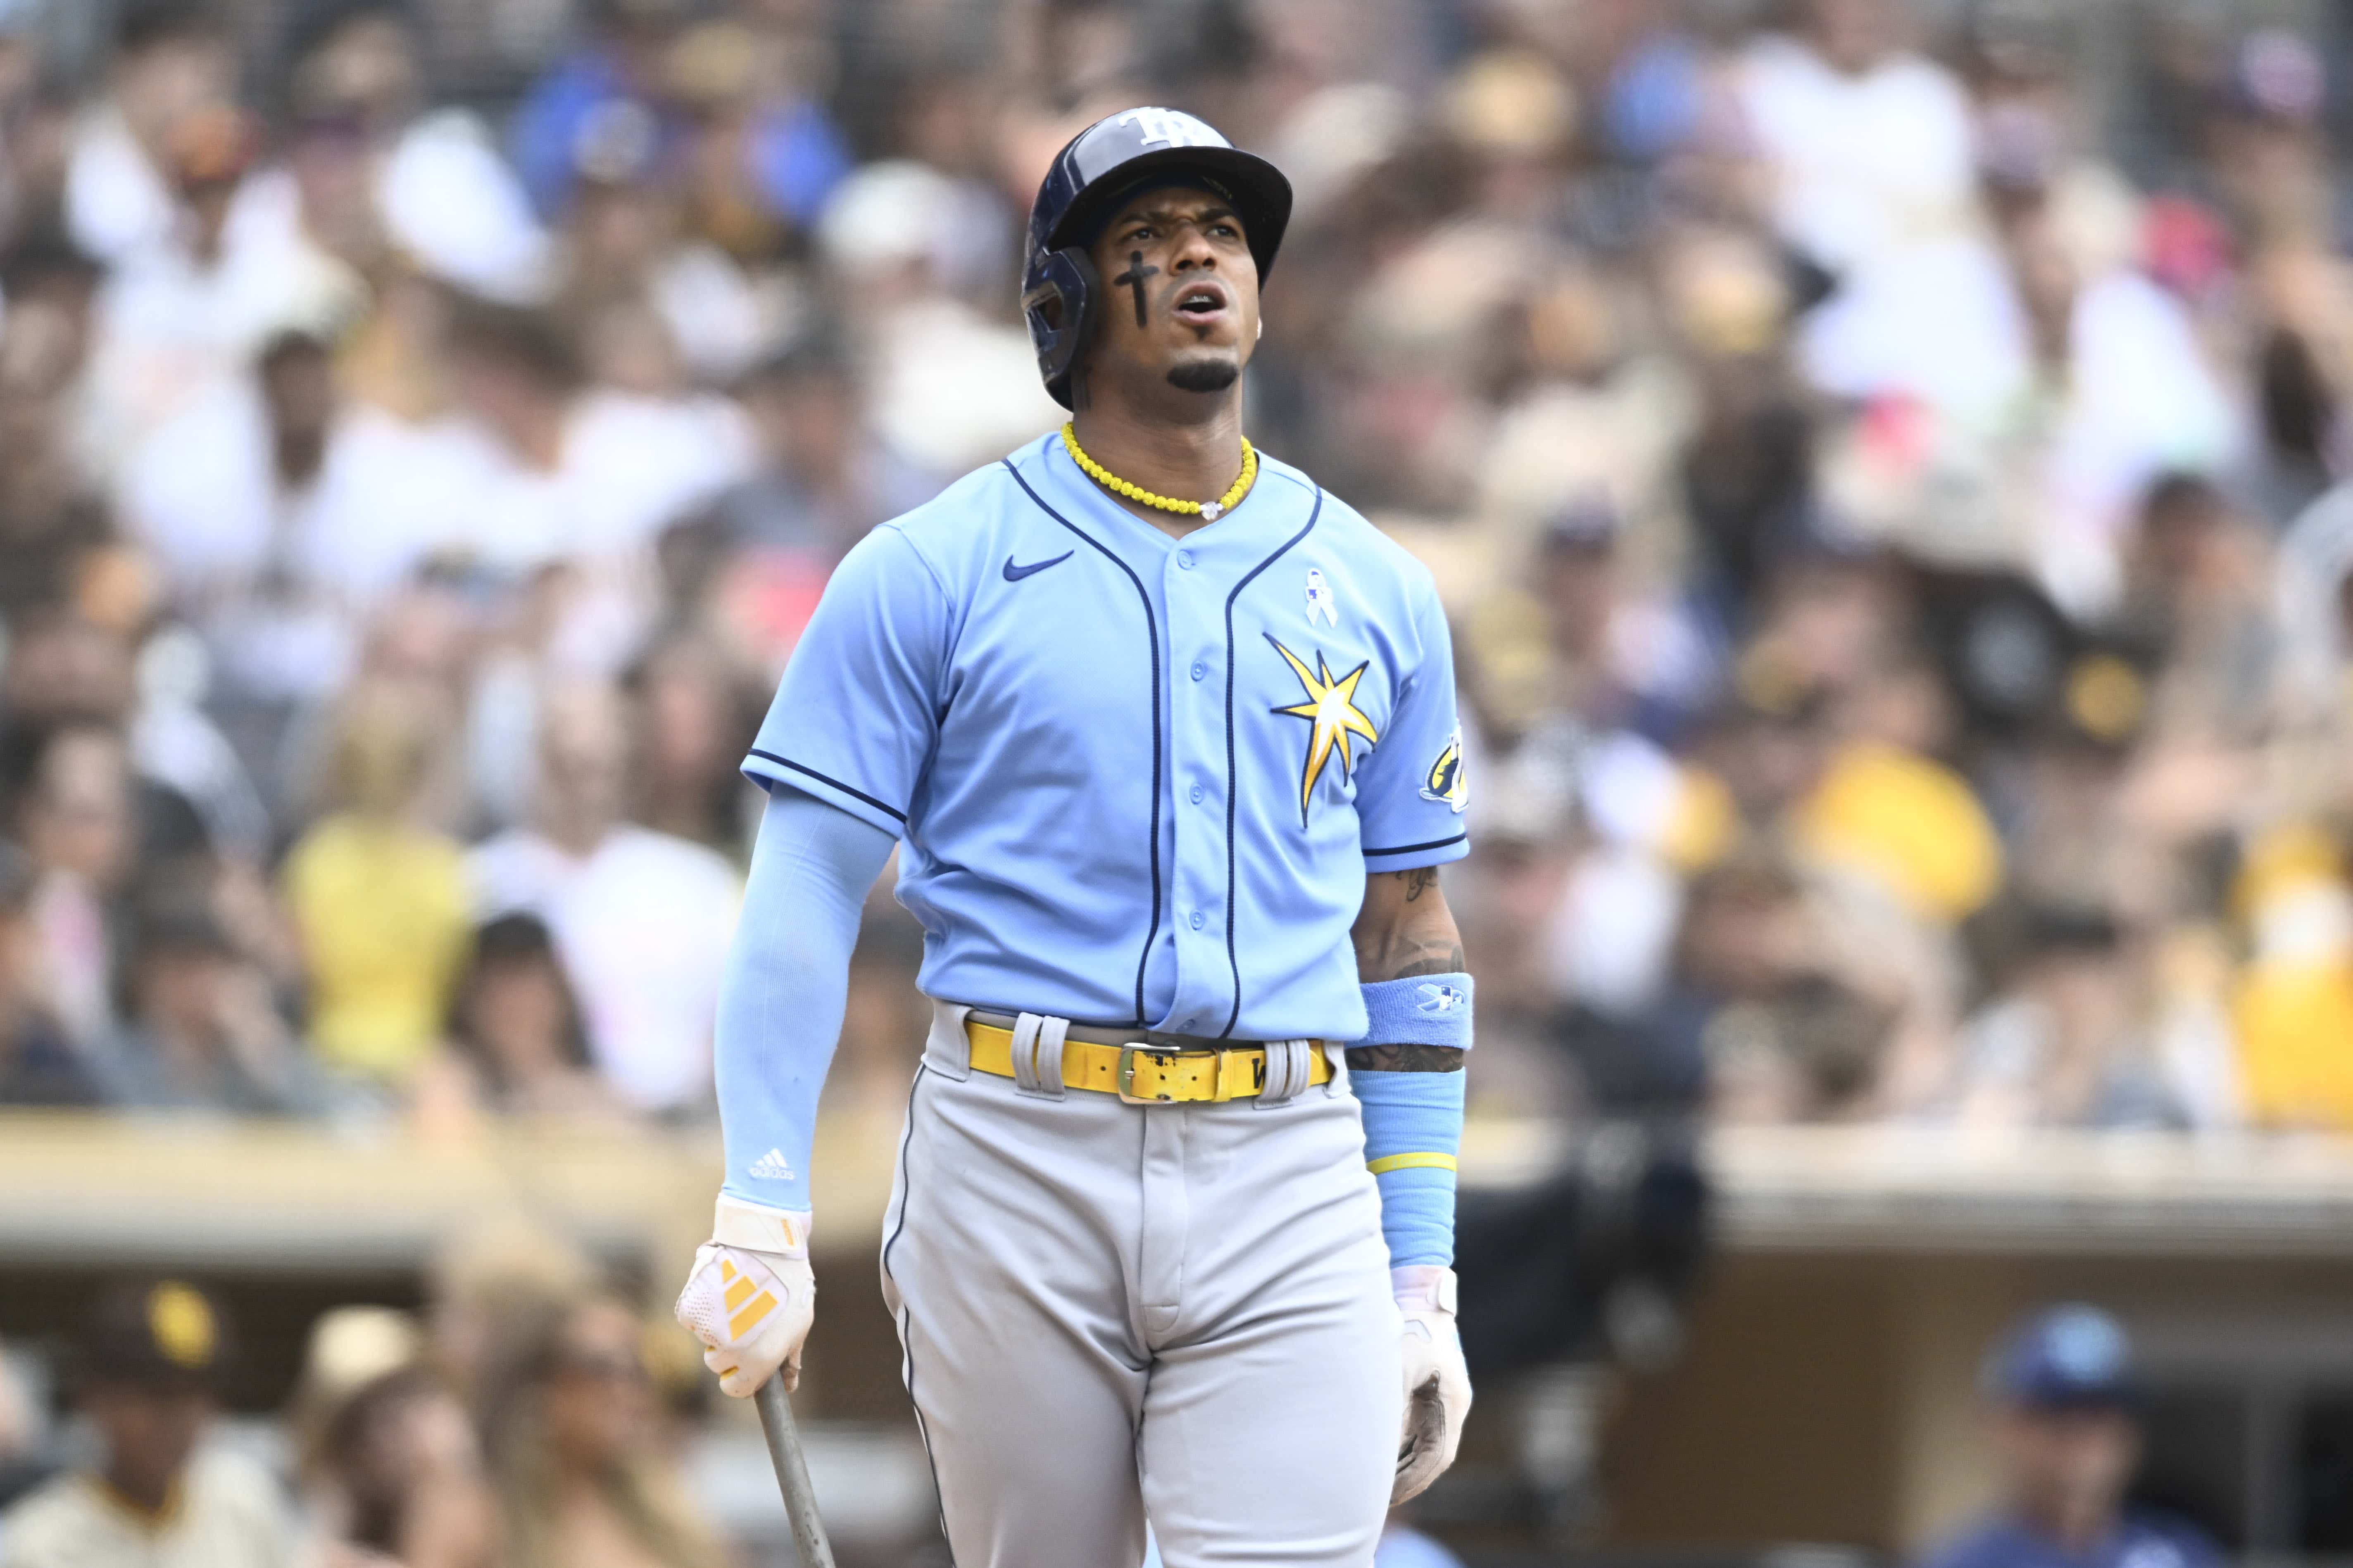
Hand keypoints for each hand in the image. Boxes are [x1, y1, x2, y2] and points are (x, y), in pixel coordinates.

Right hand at [674, 1199, 814, 1398]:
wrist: (767, 1241)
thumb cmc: (789, 1282)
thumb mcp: (799, 1324)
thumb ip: (789, 1359)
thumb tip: (789, 1386)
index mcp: (759, 1360)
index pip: (735, 1389)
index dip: (740, 1377)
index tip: (744, 1364)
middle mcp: (731, 1350)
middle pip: (717, 1364)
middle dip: (728, 1347)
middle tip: (745, 1318)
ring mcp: (708, 1329)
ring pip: (705, 1338)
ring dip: (716, 1323)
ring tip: (737, 1295)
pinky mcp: (691, 1307)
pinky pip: (692, 1317)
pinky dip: (701, 1305)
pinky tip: (721, 1286)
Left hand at [1392, 1265, 1470, 1504]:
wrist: (1418, 1292)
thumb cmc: (1407, 1326)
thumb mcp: (1395, 1365)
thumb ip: (1389, 1406)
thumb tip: (1376, 1447)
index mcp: (1451, 1401)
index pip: (1437, 1457)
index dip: (1413, 1482)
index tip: (1387, 1498)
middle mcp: (1450, 1403)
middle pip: (1432, 1455)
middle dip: (1406, 1480)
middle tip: (1376, 1501)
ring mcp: (1440, 1397)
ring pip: (1423, 1443)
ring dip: (1401, 1465)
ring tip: (1372, 1486)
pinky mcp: (1427, 1389)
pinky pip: (1416, 1428)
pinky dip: (1398, 1445)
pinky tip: (1376, 1455)